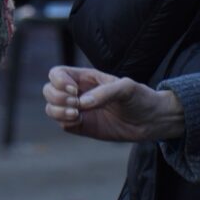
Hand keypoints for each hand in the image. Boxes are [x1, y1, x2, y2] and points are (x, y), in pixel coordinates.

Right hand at [43, 65, 184, 141]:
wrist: (151, 120)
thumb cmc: (141, 97)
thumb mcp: (127, 88)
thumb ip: (106, 92)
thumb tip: (82, 103)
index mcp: (88, 78)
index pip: (57, 73)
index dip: (58, 80)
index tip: (74, 90)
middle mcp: (80, 92)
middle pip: (48, 90)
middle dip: (56, 97)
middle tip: (75, 104)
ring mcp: (79, 110)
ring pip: (51, 108)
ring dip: (57, 111)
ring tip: (76, 114)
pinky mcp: (82, 126)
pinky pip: (62, 124)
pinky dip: (65, 122)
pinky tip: (80, 121)